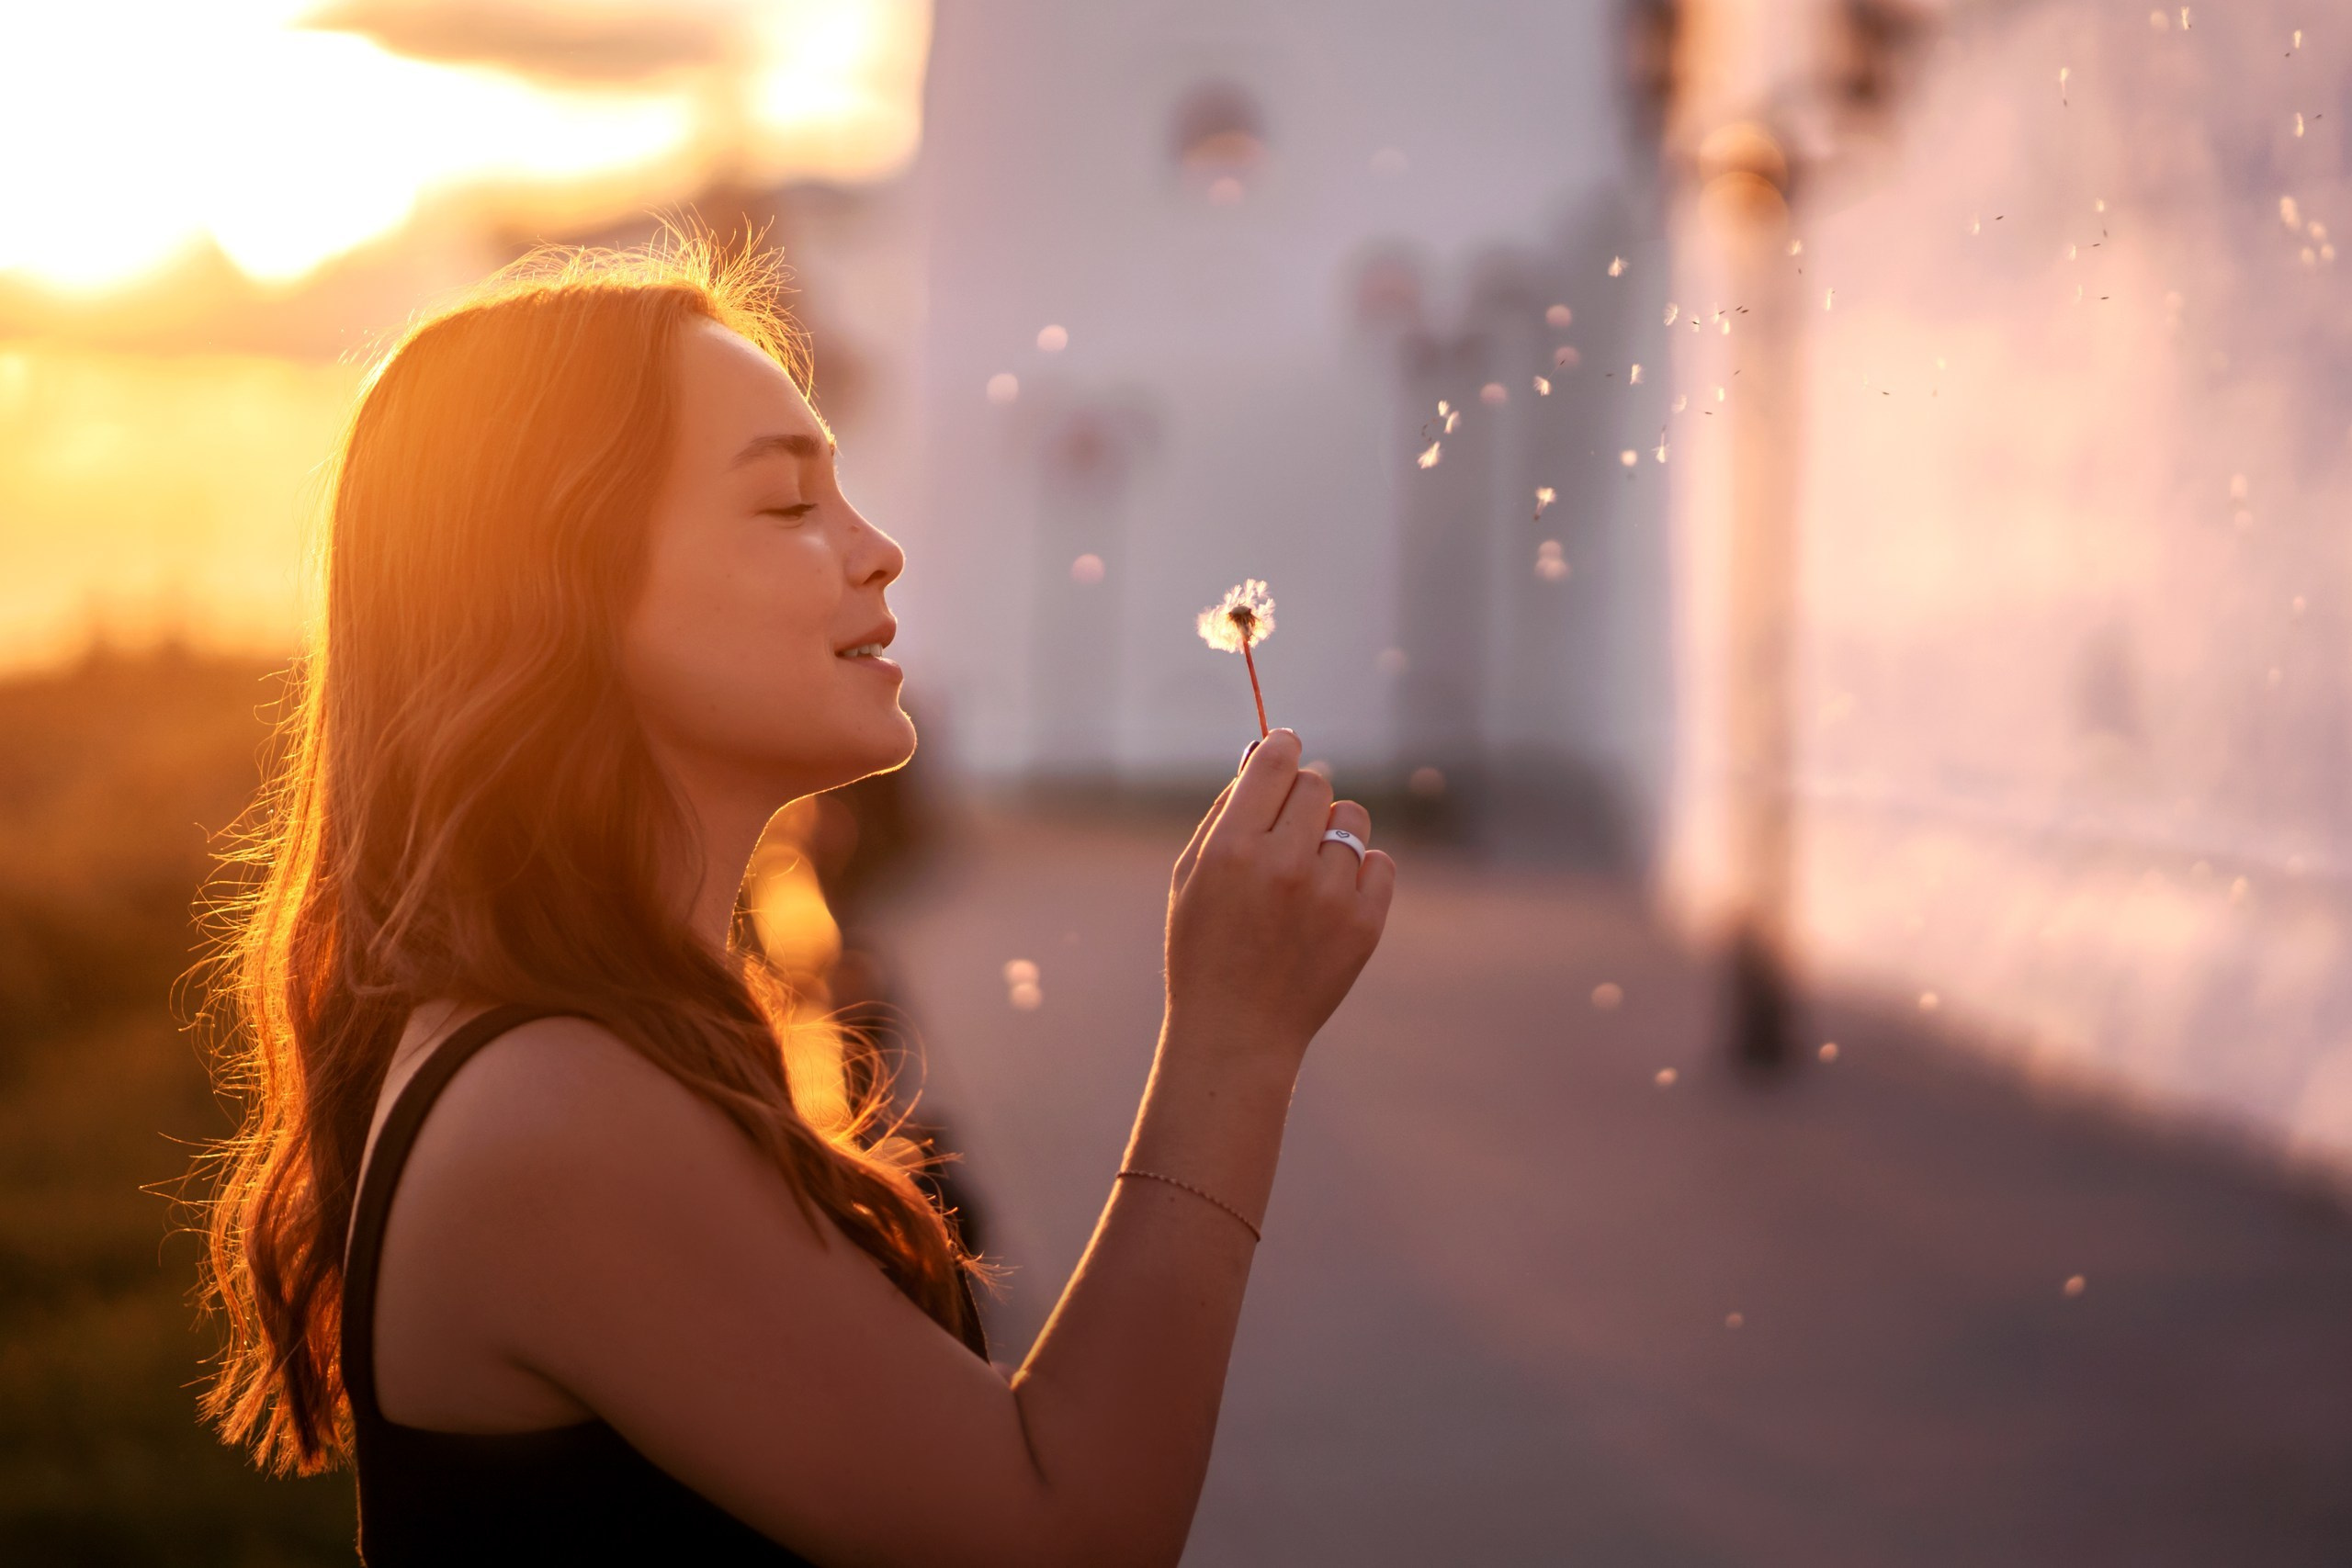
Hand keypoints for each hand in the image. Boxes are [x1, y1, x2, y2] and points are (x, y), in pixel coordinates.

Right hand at [1163, 730, 1395, 1068]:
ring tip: (1309, 870)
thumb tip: (1261, 754)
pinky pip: (1381, 863)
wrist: (1237, 1031)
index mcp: (1233, 849)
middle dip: (1303, 794)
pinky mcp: (1365, 924)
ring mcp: (1330, 896)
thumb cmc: (1204, 947)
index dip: (1282, 746)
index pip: (1275, 763)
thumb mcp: (1191, 876)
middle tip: (1288, 826)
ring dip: (1333, 832)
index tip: (1285, 746)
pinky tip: (1332, 899)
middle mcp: (1284, 866)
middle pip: (1317, 784)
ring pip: (1353, 819)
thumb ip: (1226, 810)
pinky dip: (1361, 872)